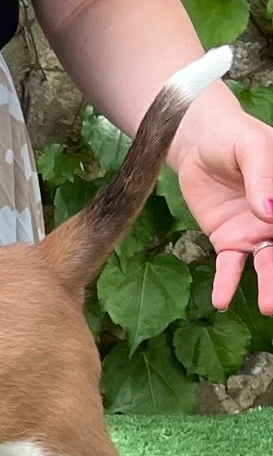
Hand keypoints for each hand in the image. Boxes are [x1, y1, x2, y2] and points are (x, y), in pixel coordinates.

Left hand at [174, 105, 272, 314]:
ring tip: (269, 308)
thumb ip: (263, 177)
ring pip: (267, 264)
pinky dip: (226, 283)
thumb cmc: (234, 137)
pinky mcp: (228, 240)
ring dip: (269, 286)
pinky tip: (221, 301)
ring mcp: (256, 232)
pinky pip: (230, 265)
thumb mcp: (252, 148)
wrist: (198, 143)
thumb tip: (269, 211)